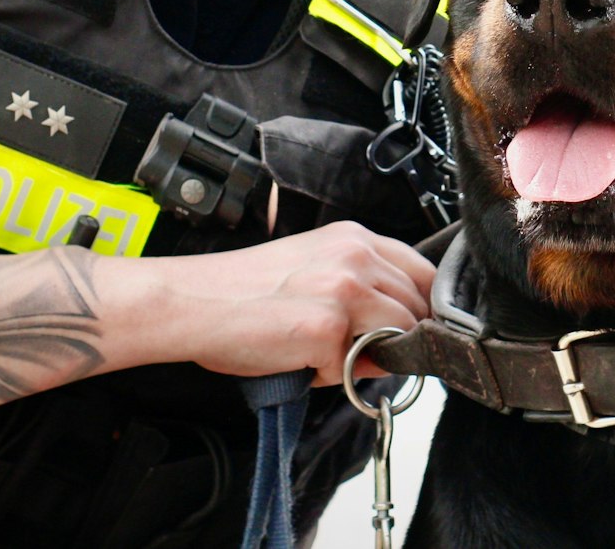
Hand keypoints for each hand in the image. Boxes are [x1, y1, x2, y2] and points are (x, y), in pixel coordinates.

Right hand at [111, 221, 434, 383]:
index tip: (411, 331)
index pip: (423, 274)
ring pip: (397, 338)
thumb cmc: (240, 291)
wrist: (191, 302)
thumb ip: (361, 294)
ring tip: (320, 351)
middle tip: (356, 350)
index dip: (421, 309)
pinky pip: (351, 369)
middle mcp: (355, 257)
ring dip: (367, 356)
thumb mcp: (312, 272)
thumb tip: (397, 339)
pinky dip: (328, 376)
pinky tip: (296, 359)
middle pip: (418, 309)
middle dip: (398, 338)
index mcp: (354, 238)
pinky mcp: (326, 328)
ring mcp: (344, 291)